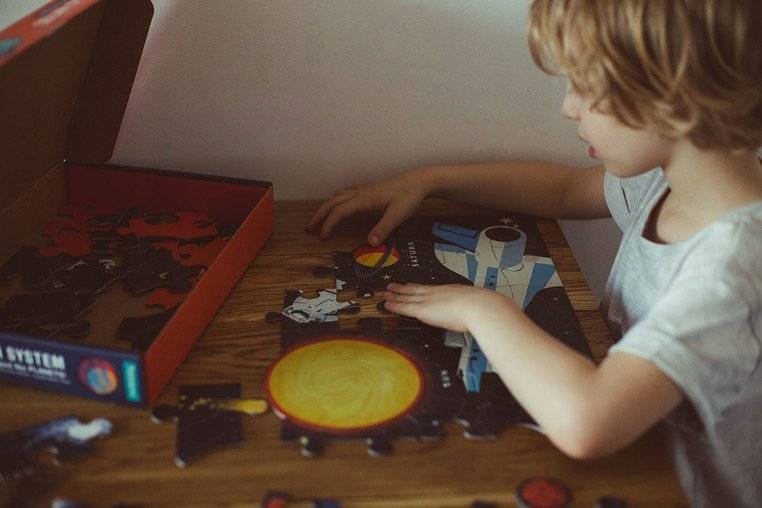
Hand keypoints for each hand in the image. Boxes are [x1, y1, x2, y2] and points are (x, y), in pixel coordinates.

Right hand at [305, 170, 432, 245]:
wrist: (419, 181)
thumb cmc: (409, 197)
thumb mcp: (398, 214)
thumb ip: (383, 228)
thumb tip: (369, 243)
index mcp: (364, 199)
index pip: (340, 211)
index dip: (329, 224)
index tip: (322, 236)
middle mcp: (361, 193)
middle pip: (333, 202)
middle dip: (319, 215)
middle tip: (308, 228)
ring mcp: (365, 190)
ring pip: (338, 196)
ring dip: (326, 206)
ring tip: (318, 217)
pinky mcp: (370, 190)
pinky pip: (347, 192)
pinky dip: (337, 199)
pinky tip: (338, 202)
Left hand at [383, 283, 505, 331]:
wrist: (480, 307)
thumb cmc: (483, 307)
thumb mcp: (477, 304)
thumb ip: (474, 307)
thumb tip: (481, 311)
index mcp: (449, 291)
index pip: (430, 289)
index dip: (418, 288)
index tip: (411, 286)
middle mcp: (436, 293)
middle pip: (415, 290)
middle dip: (403, 289)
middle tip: (392, 286)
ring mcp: (429, 300)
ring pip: (407, 296)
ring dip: (395, 295)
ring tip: (386, 293)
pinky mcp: (423, 310)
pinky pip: (404, 307)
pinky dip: (395, 306)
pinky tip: (387, 305)